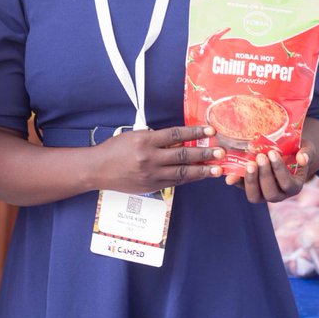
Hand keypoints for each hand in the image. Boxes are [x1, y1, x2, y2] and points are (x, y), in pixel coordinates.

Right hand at [94, 126, 224, 193]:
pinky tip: (199, 176)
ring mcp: (151, 174)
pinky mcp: (151, 187)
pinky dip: (188, 179)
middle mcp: (149, 158)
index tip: (210, 131)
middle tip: (220, 153)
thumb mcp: (135, 136)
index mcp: (145, 141)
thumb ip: (156, 138)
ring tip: (217, 169)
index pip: (176, 134)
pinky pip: (174, 182)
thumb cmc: (116, 149)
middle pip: (183, 155)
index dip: (195, 132)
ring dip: (202, 171)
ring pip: (182, 173)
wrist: (98, 170)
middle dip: (204, 154)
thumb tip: (180, 140)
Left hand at [228, 138, 315, 203]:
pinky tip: (231, 174)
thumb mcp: (306, 148)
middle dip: (265, 175)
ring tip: (249, 164)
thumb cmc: (297, 150)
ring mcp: (263, 194)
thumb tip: (302, 158)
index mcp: (294, 186)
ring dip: (251, 181)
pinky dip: (236, 182)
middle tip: (260, 156)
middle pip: (271, 193)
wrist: (284, 151)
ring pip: (255, 197)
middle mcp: (279, 195)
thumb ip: (307, 153)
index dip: (279, 170)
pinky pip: (242, 189)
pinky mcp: (250, 188)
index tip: (273, 153)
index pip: (287, 184)